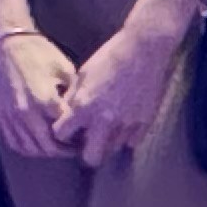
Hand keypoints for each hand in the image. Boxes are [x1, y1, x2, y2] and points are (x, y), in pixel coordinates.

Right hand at [0, 26, 78, 157]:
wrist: (3, 41)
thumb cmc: (37, 51)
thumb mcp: (64, 68)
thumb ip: (73, 95)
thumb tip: (82, 113)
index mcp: (45, 100)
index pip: (66, 131)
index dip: (78, 137)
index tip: (85, 136)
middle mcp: (26, 113)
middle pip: (48, 147)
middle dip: (64, 150)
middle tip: (74, 147)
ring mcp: (9, 117)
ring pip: (30, 149)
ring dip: (45, 152)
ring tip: (56, 147)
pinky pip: (13, 142)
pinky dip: (26, 148)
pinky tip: (36, 144)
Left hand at [51, 13, 182, 165]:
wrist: (145, 48)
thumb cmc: (110, 56)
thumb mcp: (84, 74)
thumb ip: (73, 97)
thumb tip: (65, 113)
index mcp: (83, 106)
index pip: (61, 135)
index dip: (62, 133)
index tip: (67, 129)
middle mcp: (104, 120)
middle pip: (91, 158)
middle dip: (86, 152)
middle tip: (87, 140)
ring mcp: (126, 125)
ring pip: (112, 150)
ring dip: (107, 142)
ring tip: (107, 127)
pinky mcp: (144, 124)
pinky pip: (131, 142)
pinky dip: (125, 136)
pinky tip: (124, 121)